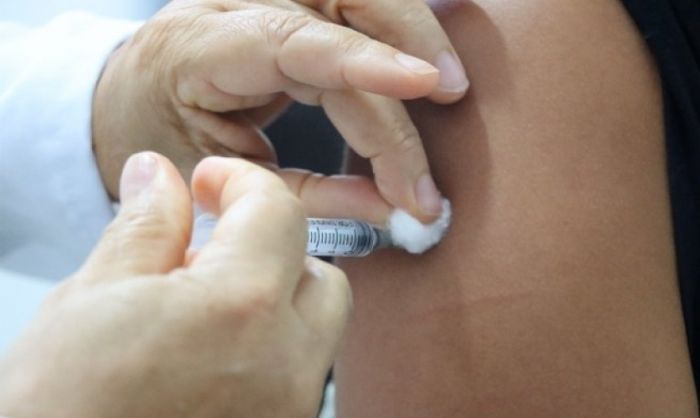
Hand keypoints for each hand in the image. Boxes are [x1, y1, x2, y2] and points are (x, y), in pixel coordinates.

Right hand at [0, 153, 350, 417]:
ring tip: (204, 307)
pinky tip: (211, 353)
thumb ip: (145, 226)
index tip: (210, 182)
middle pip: (318, 274)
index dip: (242, 181)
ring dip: (275, 300)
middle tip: (213, 247)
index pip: (278, 211)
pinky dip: (269, 349)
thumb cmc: (59, 409)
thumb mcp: (91, 297)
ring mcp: (290, 408)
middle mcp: (286, 362)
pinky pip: (298, 375)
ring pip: (317, 329)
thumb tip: (158, 176)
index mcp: (241, 307)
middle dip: (272, 248)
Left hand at [93, 0, 467, 224]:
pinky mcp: (291, 4)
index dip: (364, 62)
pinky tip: (426, 48)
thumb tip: (393, 211)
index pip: (292, 42)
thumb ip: (308, 195)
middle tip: (449, 102)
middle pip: (340, 5)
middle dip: (402, 53)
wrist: (135, 99)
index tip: (425, 85)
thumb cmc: (167, 142)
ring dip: (412, 32)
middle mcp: (235, 4)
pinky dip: (396, 24)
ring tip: (449, 85)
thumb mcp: (225, 181)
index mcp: (201, 48)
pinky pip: (353, 5)